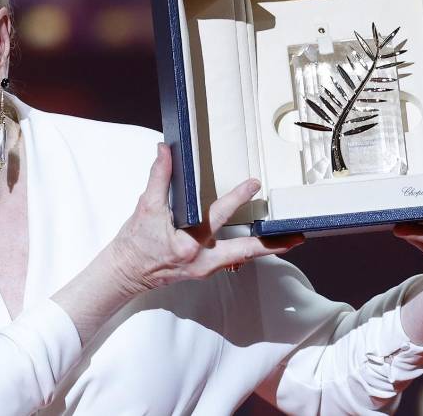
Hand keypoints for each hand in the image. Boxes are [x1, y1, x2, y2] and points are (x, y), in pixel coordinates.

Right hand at [109, 143, 304, 294]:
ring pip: (242, 258)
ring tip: (289, 240)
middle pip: (244, 251)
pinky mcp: (203, 270)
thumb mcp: (145, 207)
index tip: (253, 184)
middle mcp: (201, 260)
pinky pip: (231, 260)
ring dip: (265, 248)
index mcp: (188, 243)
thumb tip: (164, 150)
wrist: (125, 272)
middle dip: (272, 244)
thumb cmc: (134, 243)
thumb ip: (159, 177)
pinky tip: (258, 243)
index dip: (236, 198)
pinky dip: (246, 251)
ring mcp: (204, 268)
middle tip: (298, 236)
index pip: (217, 216)